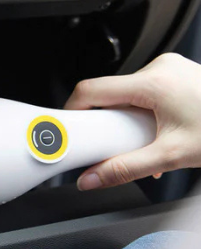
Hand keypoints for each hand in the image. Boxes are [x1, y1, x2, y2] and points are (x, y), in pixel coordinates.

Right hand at [65, 53, 200, 188]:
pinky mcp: (181, 74)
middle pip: (111, 93)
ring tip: (148, 141)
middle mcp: (161, 68)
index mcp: (152, 82)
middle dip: (109, 122)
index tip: (67, 129)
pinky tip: (161, 132)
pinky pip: (149, 91)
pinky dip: (147, 112)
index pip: (91, 90)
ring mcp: (172, 68)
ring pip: (131, 93)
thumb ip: (125, 169)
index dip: (72, 111)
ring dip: (130, 119)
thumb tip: (93, 179)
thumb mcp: (172, 156)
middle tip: (115, 144)